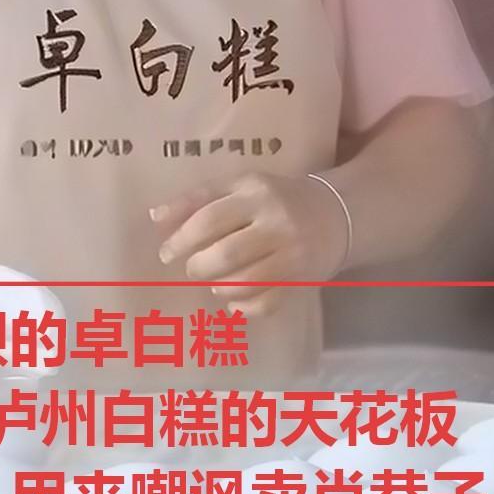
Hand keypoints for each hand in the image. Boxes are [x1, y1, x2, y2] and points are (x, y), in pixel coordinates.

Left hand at [152, 170, 346, 305]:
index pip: (209, 220)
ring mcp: (293, 255)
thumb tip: (155, 218)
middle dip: (199, 268)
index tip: (167, 253)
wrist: (337, 214)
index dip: (181, 240)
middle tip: (194, 268)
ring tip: (216, 282)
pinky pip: (266, 305)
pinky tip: (236, 301)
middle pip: (226, 255)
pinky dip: (244, 308)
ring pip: (245, 284)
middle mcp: (278, 224)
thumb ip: (199, 199)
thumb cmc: (277, 199)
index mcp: (257, 194)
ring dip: (220, 287)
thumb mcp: (242, 186)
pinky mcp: (302, 281)